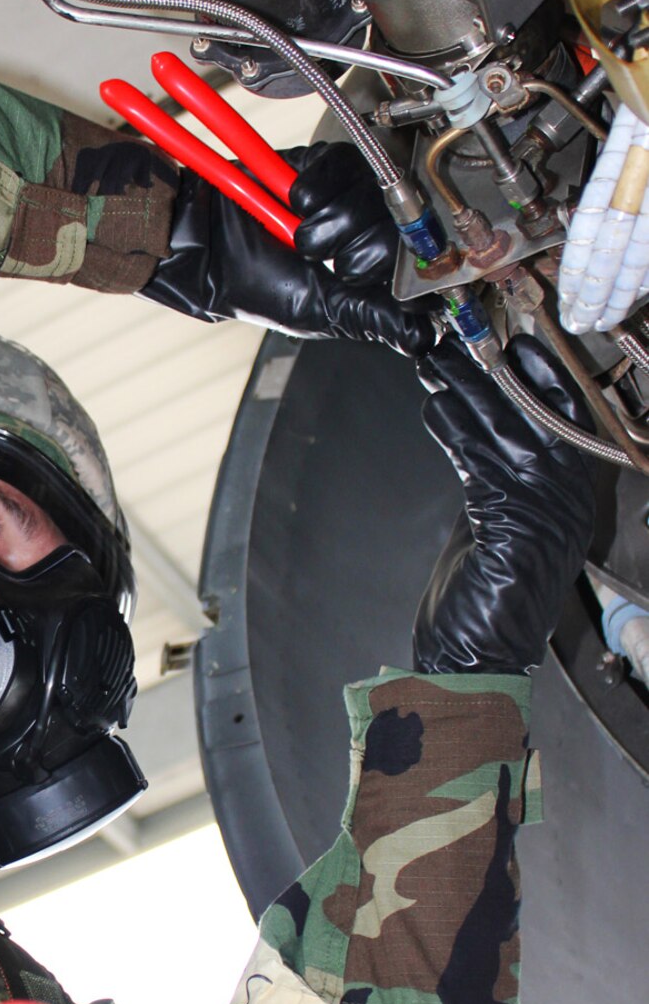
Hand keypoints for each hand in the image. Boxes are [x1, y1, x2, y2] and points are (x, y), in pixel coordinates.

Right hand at [141, 159, 435, 359]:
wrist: (201, 241)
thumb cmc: (247, 282)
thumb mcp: (315, 309)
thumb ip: (370, 317)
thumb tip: (422, 335)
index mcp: (365, 271)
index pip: (413, 261)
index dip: (404, 267)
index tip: (382, 277)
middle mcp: (361, 231)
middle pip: (400, 225)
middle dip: (360, 249)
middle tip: (324, 260)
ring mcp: (343, 196)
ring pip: (375, 194)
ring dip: (334, 220)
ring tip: (300, 235)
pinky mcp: (321, 164)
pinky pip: (344, 165)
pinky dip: (317, 187)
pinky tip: (292, 201)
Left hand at [414, 334, 597, 672]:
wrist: (475, 662)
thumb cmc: (478, 600)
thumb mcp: (490, 521)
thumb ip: (490, 472)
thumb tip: (465, 414)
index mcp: (568, 498)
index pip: (562, 418)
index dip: (535, 376)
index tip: (504, 341)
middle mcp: (568, 503)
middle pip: (536, 417)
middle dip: (494, 375)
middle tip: (454, 341)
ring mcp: (547, 518)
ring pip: (510, 435)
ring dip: (470, 395)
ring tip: (436, 364)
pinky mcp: (517, 532)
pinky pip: (487, 468)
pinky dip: (461, 436)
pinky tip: (437, 410)